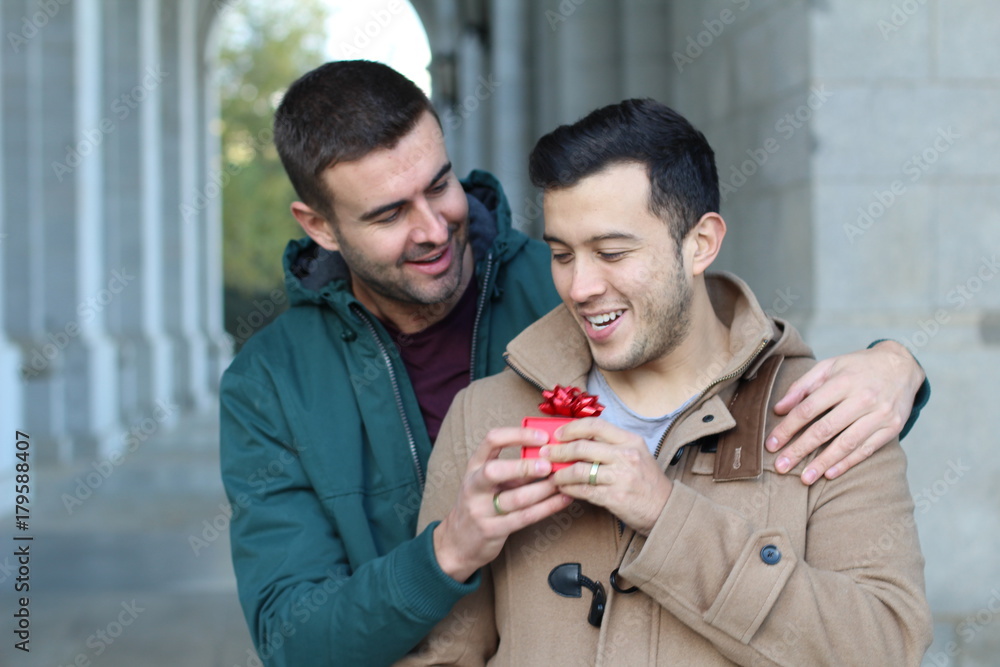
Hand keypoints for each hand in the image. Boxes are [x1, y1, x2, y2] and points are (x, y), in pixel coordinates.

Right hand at [433, 427, 573, 581]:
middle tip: (549, 464)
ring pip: (516, 498)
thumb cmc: (481, 504)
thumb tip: (549, 454)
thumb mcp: (490, 481)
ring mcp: (480, 509)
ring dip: (543, 489)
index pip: (492, 440)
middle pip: (495, 470)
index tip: (542, 437)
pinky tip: (563, 500)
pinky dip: (548, 507)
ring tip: (563, 481)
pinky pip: (524, 517)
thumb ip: (514, 469)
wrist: (458, 542)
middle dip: (524, 466)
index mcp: (474, 466)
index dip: (518, 435)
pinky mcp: (492, 530)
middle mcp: (474, 485)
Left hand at [544, 418, 671, 535]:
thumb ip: (610, 446)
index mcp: (630, 441)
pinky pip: (583, 490)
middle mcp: (626, 456)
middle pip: (582, 447)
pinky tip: (564, 488)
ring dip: (560, 473)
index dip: (572, 428)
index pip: (595, 425)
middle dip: (558, 451)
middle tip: (546, 454)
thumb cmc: (646, 481)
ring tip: (553, 475)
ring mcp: (621, 477)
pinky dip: (569, 489)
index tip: (559, 434)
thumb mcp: (635, 455)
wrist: (665, 509)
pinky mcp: (615, 497)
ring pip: (579, 470)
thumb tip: (576, 441)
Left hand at [765, 340, 924, 484]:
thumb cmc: (857, 367)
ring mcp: (880, 415)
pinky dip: (847, 463)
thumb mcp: (828, 366)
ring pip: (846, 443)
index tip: (771, 444)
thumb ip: (801, 386)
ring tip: (805, 478)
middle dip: (800, 450)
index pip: (808, 409)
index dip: (787, 428)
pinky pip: (866, 449)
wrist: (902, 365)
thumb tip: (778, 409)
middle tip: (781, 466)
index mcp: (842, 381)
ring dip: (823, 463)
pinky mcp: (892, 428)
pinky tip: (830, 473)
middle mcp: (862, 398)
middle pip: (825, 429)